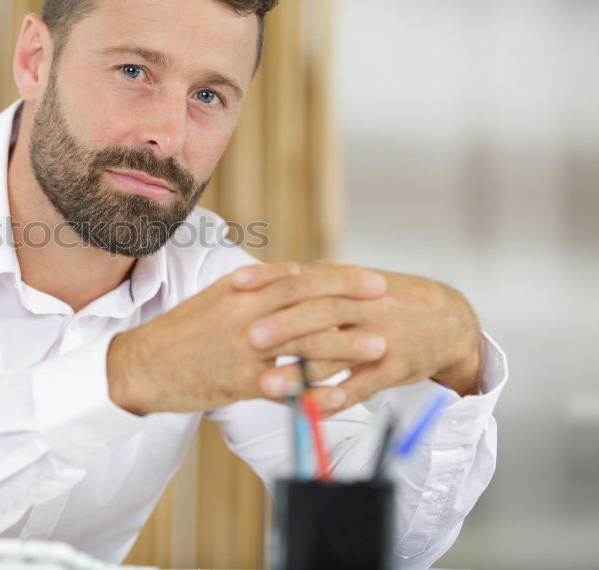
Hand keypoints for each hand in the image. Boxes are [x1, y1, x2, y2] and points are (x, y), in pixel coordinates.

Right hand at [106, 261, 386, 414]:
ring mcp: (244, 349)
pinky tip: (341, 391)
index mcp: (241, 290)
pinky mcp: (240, 382)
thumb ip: (258, 285)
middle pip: (309, 304)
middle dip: (353, 302)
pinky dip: (316, 388)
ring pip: (304, 343)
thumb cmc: (182, 331)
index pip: (301, 278)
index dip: (340, 278)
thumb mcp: (217, 296)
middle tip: (388, 300)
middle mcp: (245, 315)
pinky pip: (285, 384)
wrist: (143, 365)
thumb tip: (296, 273)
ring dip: (346, 344)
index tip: (371, 278)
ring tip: (379, 345)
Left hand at [246, 262, 483, 415]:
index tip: (236, 285)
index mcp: (350, 282)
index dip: (270, 279)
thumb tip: (271, 274)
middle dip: (284, 325)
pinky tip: (307, 409)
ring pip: (337, 355)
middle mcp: (366, 306)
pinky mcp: (394, 370)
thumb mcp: (357, 280)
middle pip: (321, 313)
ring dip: (301, 371)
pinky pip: (360, 387)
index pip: (306, 276)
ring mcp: (381, 339)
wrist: (447, 321)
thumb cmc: (389, 299)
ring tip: (266, 384)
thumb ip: (317, 278)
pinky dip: (333, 399)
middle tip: (248, 337)